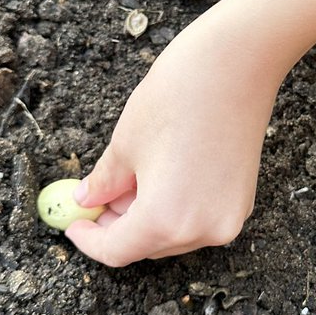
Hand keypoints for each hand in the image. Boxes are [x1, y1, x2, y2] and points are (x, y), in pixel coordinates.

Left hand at [66, 0, 315, 266]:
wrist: (238, 63)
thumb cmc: (179, 96)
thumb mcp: (126, 142)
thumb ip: (104, 182)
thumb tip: (87, 201)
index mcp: (166, 219)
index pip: (118, 251)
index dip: (89, 240)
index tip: (73, 225)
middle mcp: (203, 229)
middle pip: (148, 247)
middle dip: (118, 227)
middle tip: (95, 199)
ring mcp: (228, 218)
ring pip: (174, 235)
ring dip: (146, 218)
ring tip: (128, 181)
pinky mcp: (242, 201)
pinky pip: (198, 219)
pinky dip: (174, 209)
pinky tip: (159, 177)